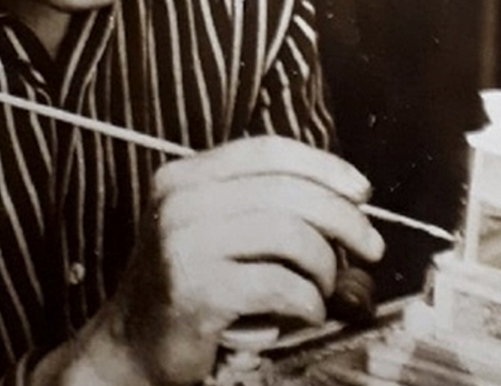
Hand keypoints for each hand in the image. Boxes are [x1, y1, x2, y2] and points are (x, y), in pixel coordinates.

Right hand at [101, 136, 384, 383]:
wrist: (130, 350)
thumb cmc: (187, 289)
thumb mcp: (212, 230)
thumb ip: (262, 206)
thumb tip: (348, 204)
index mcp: (185, 176)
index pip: (269, 151)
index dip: (325, 166)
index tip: (362, 191)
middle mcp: (180, 201)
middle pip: (288, 191)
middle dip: (343, 219)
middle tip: (370, 247)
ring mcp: (184, 244)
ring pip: (291, 236)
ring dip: (325, 267)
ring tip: (325, 289)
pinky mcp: (196, 290)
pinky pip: (280, 285)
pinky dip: (308, 302)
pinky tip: (307, 313)